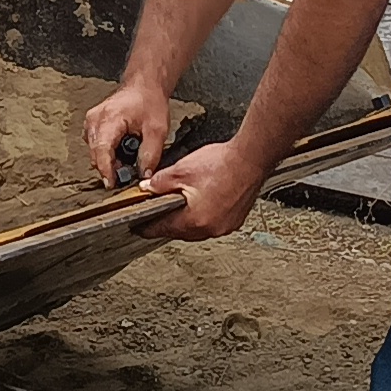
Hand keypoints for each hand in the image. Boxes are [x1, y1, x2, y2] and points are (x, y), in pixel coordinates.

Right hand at [81, 83, 174, 186]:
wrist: (144, 86)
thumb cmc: (150, 103)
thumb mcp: (157, 130)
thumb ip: (150, 154)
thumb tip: (144, 175)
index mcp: (110, 119)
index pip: (102, 150)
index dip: (106, 170)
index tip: (112, 184)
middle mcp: (95, 120)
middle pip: (95, 153)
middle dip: (110, 167)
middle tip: (129, 172)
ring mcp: (91, 121)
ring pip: (94, 151)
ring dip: (108, 160)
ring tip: (127, 158)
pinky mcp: (91, 124)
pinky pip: (94, 145)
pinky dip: (106, 152)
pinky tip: (120, 150)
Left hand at [137, 136, 275, 240]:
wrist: (251, 158)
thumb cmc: (223, 163)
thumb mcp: (182, 170)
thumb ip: (160, 182)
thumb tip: (147, 189)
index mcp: (195, 220)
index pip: (163, 229)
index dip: (147, 227)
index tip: (139, 228)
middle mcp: (211, 228)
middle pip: (180, 232)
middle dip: (166, 223)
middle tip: (154, 214)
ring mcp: (225, 226)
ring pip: (196, 229)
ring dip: (185, 220)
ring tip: (177, 207)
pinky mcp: (234, 220)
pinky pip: (212, 223)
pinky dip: (202, 216)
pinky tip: (199, 204)